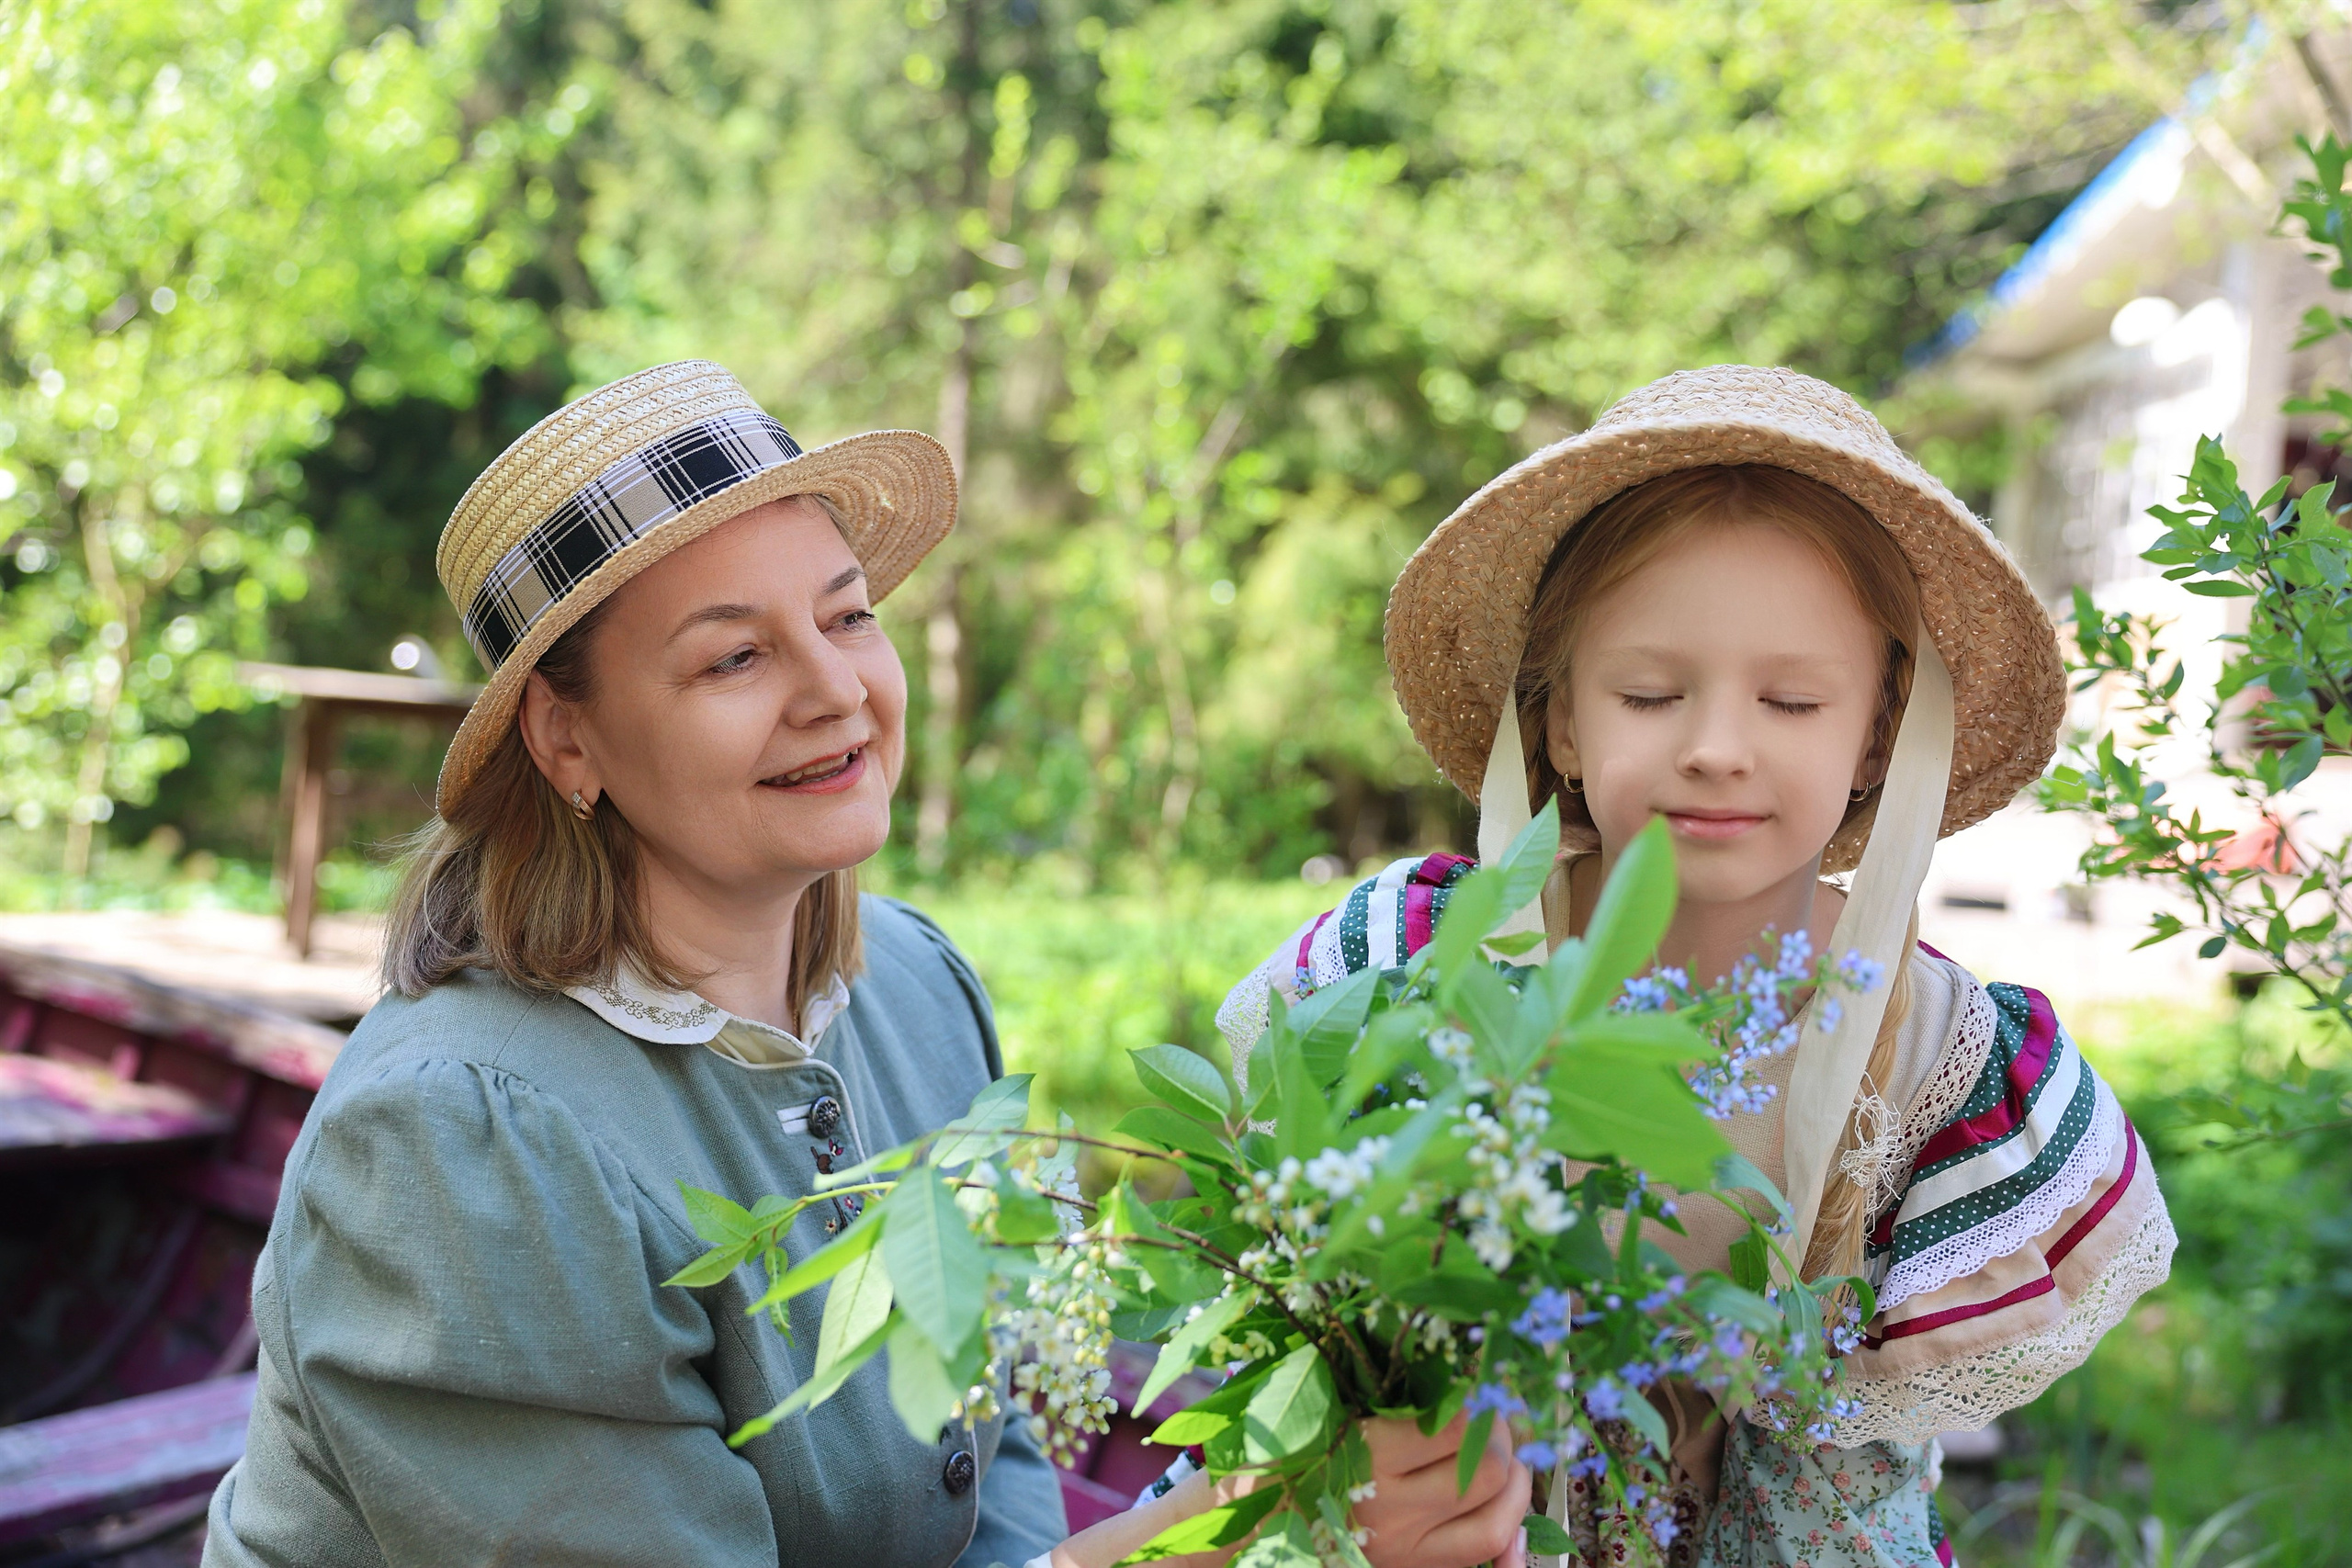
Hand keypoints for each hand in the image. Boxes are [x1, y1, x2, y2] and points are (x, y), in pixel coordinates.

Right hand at [1044, 1413, 1531, 1567]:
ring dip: (1516, 1485)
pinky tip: (1510, 1513)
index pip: (1459, 1426)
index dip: (1483, 1402)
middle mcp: (1392, 1502)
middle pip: (1486, 1470)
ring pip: (1496, 1518)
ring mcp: (1403, 1544)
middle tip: (1495, 1419)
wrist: (1237, 1526)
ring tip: (1509, 1460)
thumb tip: (1409, 1325)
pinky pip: (1480, 1558)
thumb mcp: (1302, 1398)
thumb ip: (1353, 1370)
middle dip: (1504, 1439)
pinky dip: (1508, 1535)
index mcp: (1366, 1450)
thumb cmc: (1268, 1448)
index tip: (1480, 1384)